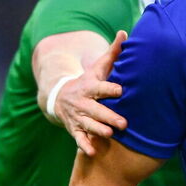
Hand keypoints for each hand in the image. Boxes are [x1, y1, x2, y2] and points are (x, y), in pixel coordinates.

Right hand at [51, 31, 127, 156]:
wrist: (60, 96)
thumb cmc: (88, 81)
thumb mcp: (98, 67)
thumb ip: (113, 53)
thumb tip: (125, 32)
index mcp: (90, 86)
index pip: (101, 87)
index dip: (110, 88)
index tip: (120, 90)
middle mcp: (83, 102)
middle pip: (96, 109)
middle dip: (108, 116)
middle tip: (123, 123)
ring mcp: (78, 116)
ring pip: (88, 125)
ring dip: (98, 130)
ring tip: (109, 135)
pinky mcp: (74, 129)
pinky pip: (78, 138)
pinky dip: (84, 145)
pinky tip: (91, 153)